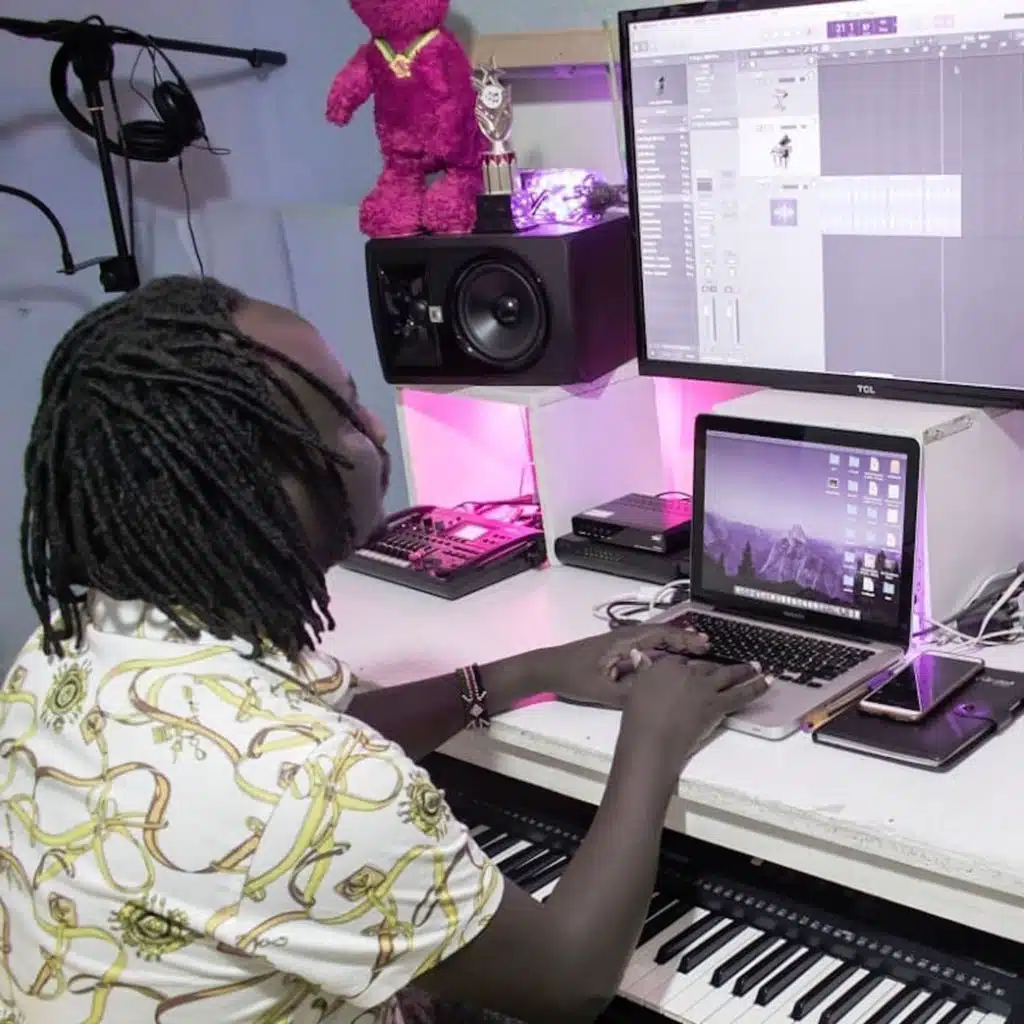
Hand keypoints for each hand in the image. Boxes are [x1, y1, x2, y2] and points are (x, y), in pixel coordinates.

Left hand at [518, 626, 714, 709]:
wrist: (548, 668)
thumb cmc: (574, 677)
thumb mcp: (604, 690)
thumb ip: (632, 693)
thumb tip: (660, 693)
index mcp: (624, 641)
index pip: (660, 634)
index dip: (684, 639)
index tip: (704, 644)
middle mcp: (624, 636)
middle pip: (660, 633)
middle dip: (684, 639)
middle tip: (707, 647)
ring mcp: (619, 642)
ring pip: (652, 639)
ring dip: (673, 643)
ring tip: (695, 652)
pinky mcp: (615, 650)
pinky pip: (643, 646)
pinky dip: (660, 650)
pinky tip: (668, 661)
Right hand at [622, 658, 769, 764]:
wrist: (653, 741)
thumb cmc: (639, 719)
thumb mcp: (635, 689)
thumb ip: (642, 670)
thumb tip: (638, 654)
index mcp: (667, 666)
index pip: (683, 660)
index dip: (690, 664)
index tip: (694, 665)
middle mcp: (689, 673)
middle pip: (707, 665)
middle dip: (720, 664)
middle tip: (731, 662)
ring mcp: (705, 688)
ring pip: (728, 675)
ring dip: (744, 670)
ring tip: (757, 666)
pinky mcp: (718, 705)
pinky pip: (742, 694)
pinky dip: (756, 687)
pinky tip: (767, 681)